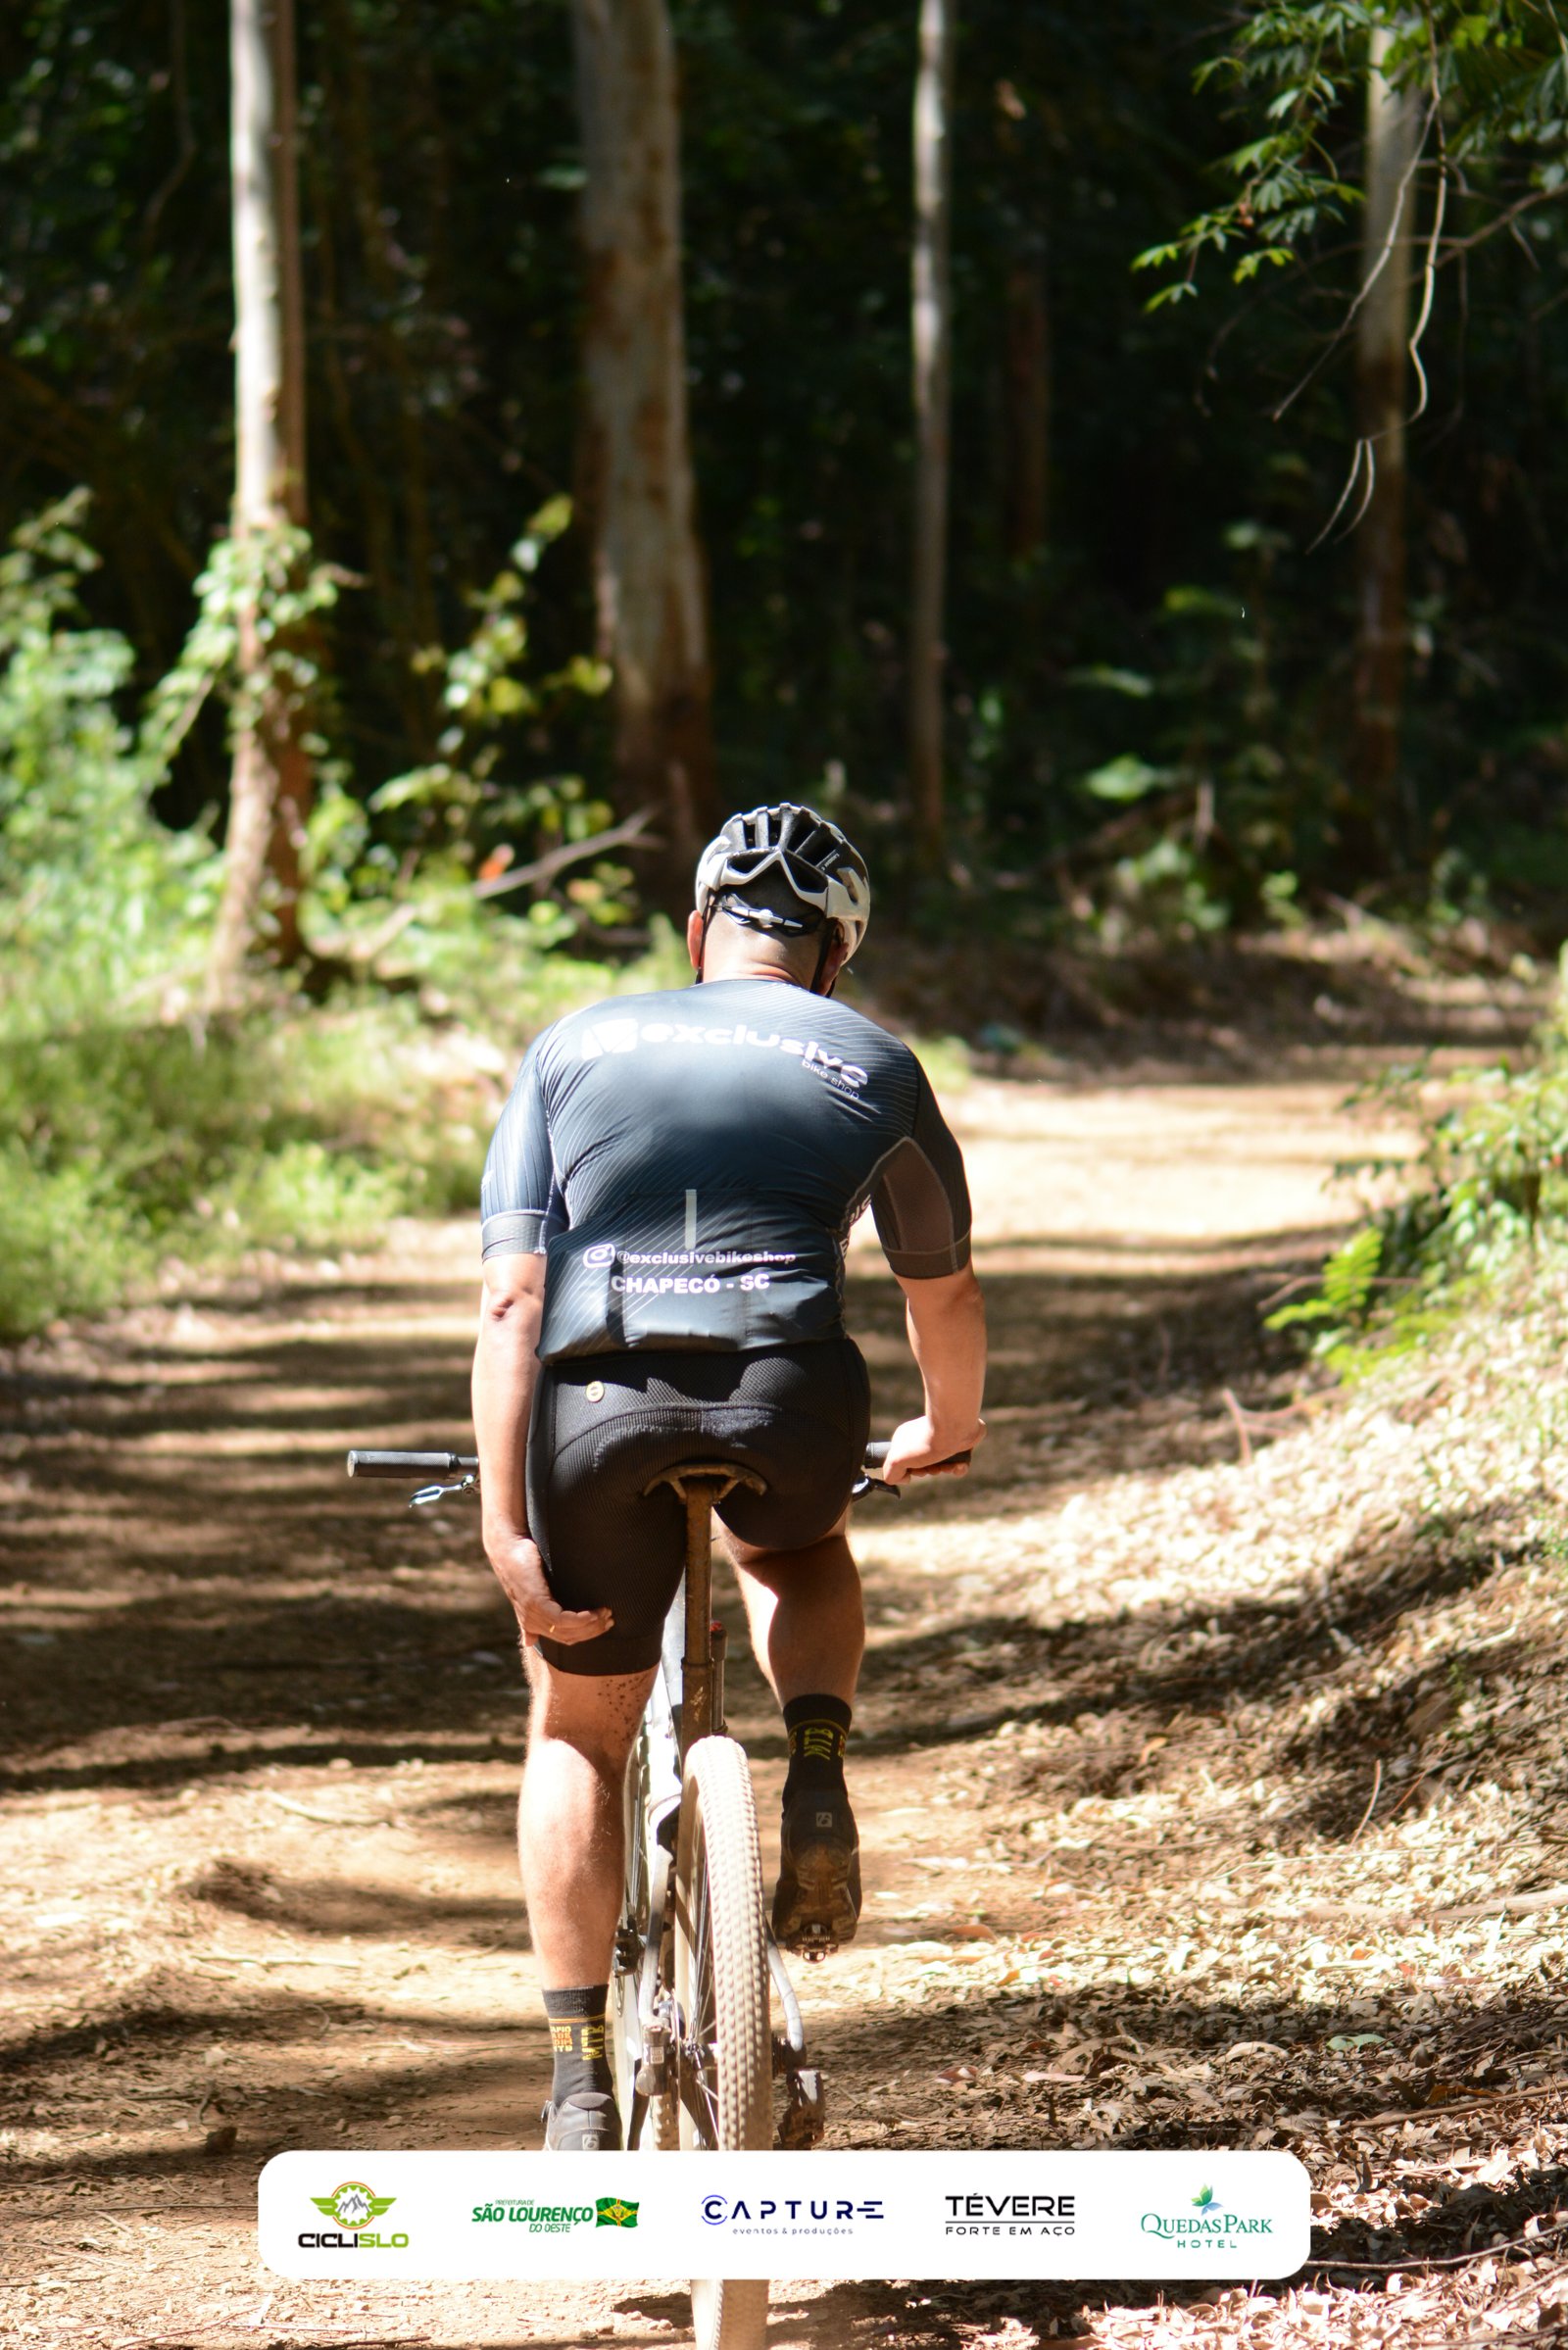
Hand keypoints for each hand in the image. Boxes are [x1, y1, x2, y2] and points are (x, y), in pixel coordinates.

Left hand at [484, 1528, 613, 1645]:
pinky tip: (593, 1612)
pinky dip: (581, 1619)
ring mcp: (533, 1615)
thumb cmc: (522, 1564)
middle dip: (594, 1631)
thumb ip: (533, 1617)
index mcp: (532, 1625)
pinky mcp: (535, 1603)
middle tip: (610, 1619)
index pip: (566, 1640)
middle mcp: (532, 1624)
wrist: (507, 1547)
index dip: (588, 1635)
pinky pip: (562, 1620)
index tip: (605, 1623)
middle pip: (570, 1638)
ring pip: (569, 1631)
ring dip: (592, 1624)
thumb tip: (527, 1642)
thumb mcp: (529, 1593)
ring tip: (606, 1612)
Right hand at [881, 1414, 984, 1484]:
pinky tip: (959, 1464)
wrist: (954, 1428)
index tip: (913, 1471)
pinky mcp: (958, 1443)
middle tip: (931, 1467)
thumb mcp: (897, 1460)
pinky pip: (958, 1462)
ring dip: (945, 1469)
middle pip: (924, 1465)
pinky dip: (959, 1467)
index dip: (908, 1471)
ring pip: (941, 1465)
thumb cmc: (925, 1441)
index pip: (903, 1461)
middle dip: (929, 1471)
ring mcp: (941, 1439)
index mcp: (905, 1438)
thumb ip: (891, 1473)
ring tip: (947, 1464)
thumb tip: (905, 1479)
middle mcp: (922, 1437)